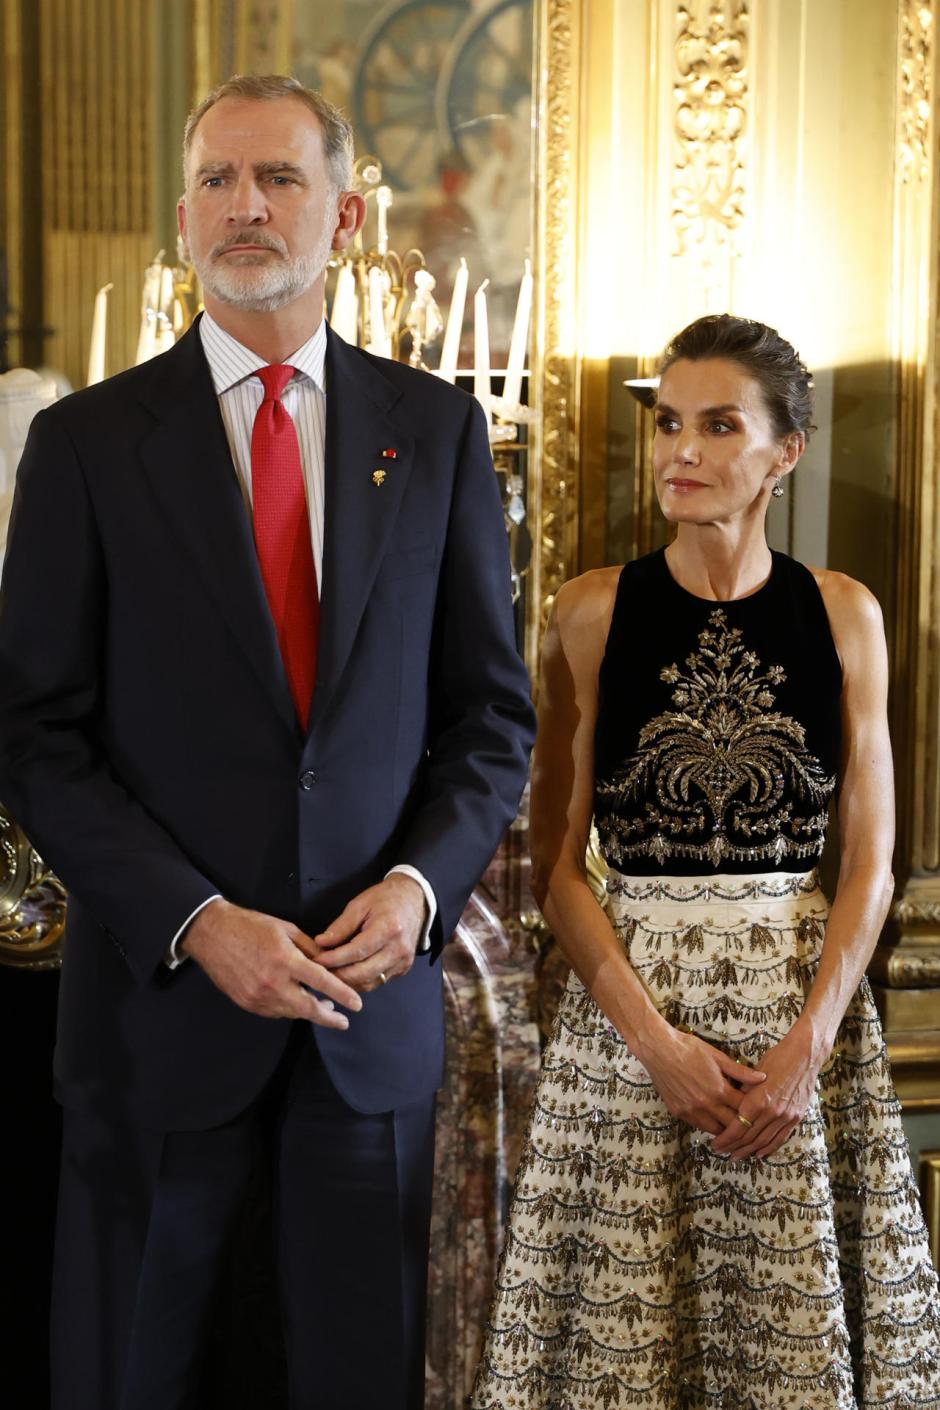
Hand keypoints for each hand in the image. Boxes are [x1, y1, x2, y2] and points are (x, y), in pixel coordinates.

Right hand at [180, 899, 362, 1029]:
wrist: (212, 934)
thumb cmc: (250, 926)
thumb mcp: (286, 929)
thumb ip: (309, 949)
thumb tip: (329, 964)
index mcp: (285, 960)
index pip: (321, 982)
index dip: (342, 994)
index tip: (356, 1005)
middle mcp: (272, 983)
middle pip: (308, 1009)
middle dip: (329, 1017)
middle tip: (344, 1021)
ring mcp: (258, 997)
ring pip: (291, 1013)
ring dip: (309, 1012)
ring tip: (323, 1007)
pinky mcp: (247, 1003)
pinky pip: (274, 1012)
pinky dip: (289, 1009)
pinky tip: (296, 1001)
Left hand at [314, 874, 427, 991]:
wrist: (414, 900)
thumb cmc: (384, 899)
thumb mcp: (359, 904)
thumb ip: (340, 926)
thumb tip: (320, 943)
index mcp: (388, 928)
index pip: (356, 952)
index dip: (334, 959)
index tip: (316, 960)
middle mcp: (398, 948)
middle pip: (363, 972)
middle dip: (338, 975)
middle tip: (319, 970)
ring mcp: (403, 961)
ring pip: (369, 982)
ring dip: (348, 981)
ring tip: (331, 973)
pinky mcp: (404, 968)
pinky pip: (378, 981)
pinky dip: (360, 980)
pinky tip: (348, 972)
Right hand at [638, 1023, 766, 1135]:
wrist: (660, 1049)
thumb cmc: (689, 1049)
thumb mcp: (717, 1056)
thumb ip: (740, 1071)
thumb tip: (762, 1078)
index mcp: (719, 1090)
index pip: (744, 1109)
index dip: (753, 1112)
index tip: (758, 1112)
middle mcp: (706, 1104)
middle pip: (731, 1125)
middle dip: (742, 1125)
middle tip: (748, 1125)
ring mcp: (691, 1111)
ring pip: (714, 1130)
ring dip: (724, 1129)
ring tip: (731, 1126)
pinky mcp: (678, 1112)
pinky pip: (697, 1125)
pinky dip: (706, 1124)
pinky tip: (711, 1120)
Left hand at [711, 1024, 823, 1159]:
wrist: (804, 1056)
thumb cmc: (777, 1058)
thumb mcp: (753, 1074)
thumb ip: (743, 1093)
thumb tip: (732, 1107)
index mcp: (758, 1100)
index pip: (738, 1128)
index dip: (725, 1139)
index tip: (715, 1144)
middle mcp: (772, 1112)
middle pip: (749, 1137)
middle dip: (733, 1147)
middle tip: (721, 1152)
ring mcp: (786, 1116)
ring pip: (764, 1141)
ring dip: (749, 1151)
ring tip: (736, 1156)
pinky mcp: (796, 1117)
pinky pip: (780, 1138)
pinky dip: (769, 1148)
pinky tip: (759, 1154)